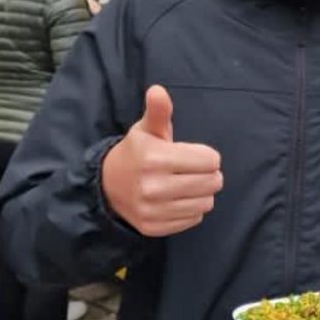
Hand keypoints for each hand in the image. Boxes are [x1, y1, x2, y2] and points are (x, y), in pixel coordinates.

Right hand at [101, 86, 222, 236]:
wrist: (108, 186)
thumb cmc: (137, 153)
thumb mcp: (146, 129)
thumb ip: (158, 111)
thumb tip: (158, 91)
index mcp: (154, 158)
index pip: (210, 160)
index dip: (208, 156)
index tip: (196, 155)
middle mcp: (153, 186)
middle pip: (211, 182)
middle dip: (210, 174)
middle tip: (197, 170)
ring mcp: (153, 210)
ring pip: (205, 203)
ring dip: (203, 193)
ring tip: (189, 184)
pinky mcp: (154, 228)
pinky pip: (193, 219)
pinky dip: (191, 210)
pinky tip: (178, 200)